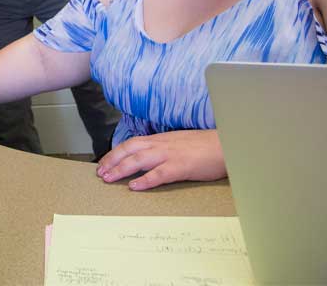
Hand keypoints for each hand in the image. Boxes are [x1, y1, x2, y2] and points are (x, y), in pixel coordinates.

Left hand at [96, 129, 225, 190]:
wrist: (226, 145)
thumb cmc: (203, 146)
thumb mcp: (177, 142)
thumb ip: (162, 148)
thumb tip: (147, 157)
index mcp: (160, 139)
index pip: (131, 144)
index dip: (115, 153)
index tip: (104, 163)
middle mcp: (161, 145)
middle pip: (129, 150)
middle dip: (112, 161)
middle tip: (100, 173)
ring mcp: (170, 155)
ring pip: (139, 160)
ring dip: (121, 169)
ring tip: (109, 178)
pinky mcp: (181, 167)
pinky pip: (159, 174)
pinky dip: (145, 180)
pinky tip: (134, 186)